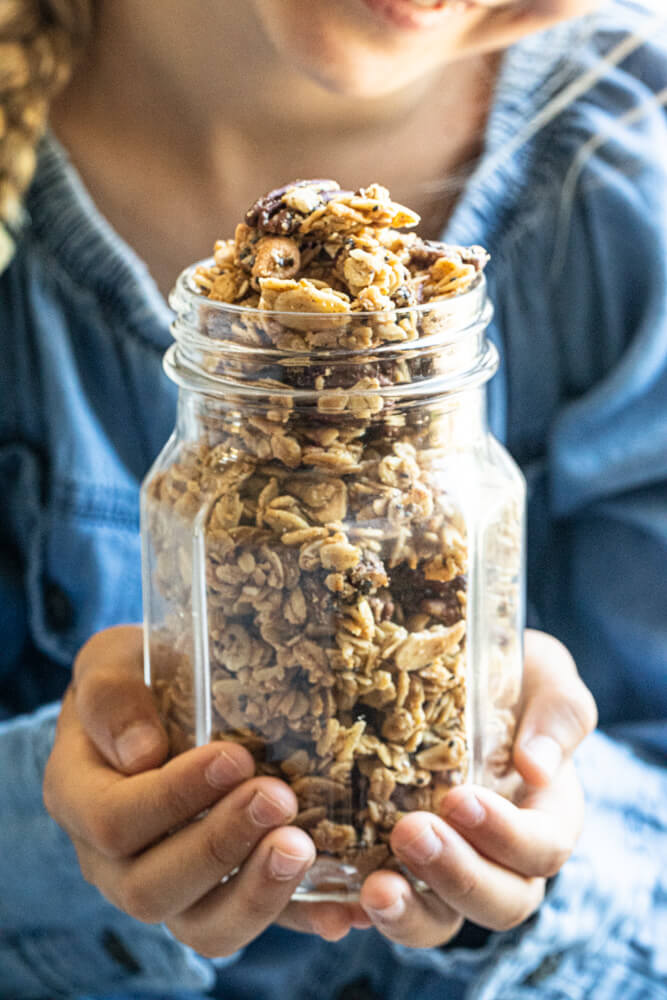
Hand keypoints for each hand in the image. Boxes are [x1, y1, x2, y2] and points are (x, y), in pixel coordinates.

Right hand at [43, 626, 366, 955]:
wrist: (165, 693)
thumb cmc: (137, 673)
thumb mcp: (113, 661)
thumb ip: (113, 695)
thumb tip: (142, 753)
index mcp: (79, 798)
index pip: (113, 821)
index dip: (174, 798)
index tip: (234, 758)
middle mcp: (113, 859)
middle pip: (152, 887)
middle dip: (220, 846)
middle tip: (278, 798)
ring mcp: (167, 885)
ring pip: (200, 926)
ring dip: (255, 893)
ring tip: (303, 846)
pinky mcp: (219, 896)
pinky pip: (253, 923)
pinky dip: (297, 920)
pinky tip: (340, 910)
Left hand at [354, 629, 597, 946]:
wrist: (455, 676)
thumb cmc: (511, 678)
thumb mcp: (545, 676)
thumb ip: (557, 712)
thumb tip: (538, 767)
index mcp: (547, 815)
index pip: (542, 849)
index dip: (506, 836)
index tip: (460, 799)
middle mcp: (505, 859)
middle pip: (499, 901)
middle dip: (456, 874)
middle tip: (410, 833)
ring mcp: (451, 871)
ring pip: (442, 920)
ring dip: (410, 911)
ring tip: (373, 889)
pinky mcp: (401, 871)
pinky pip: (389, 908)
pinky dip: (361, 912)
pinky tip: (335, 903)